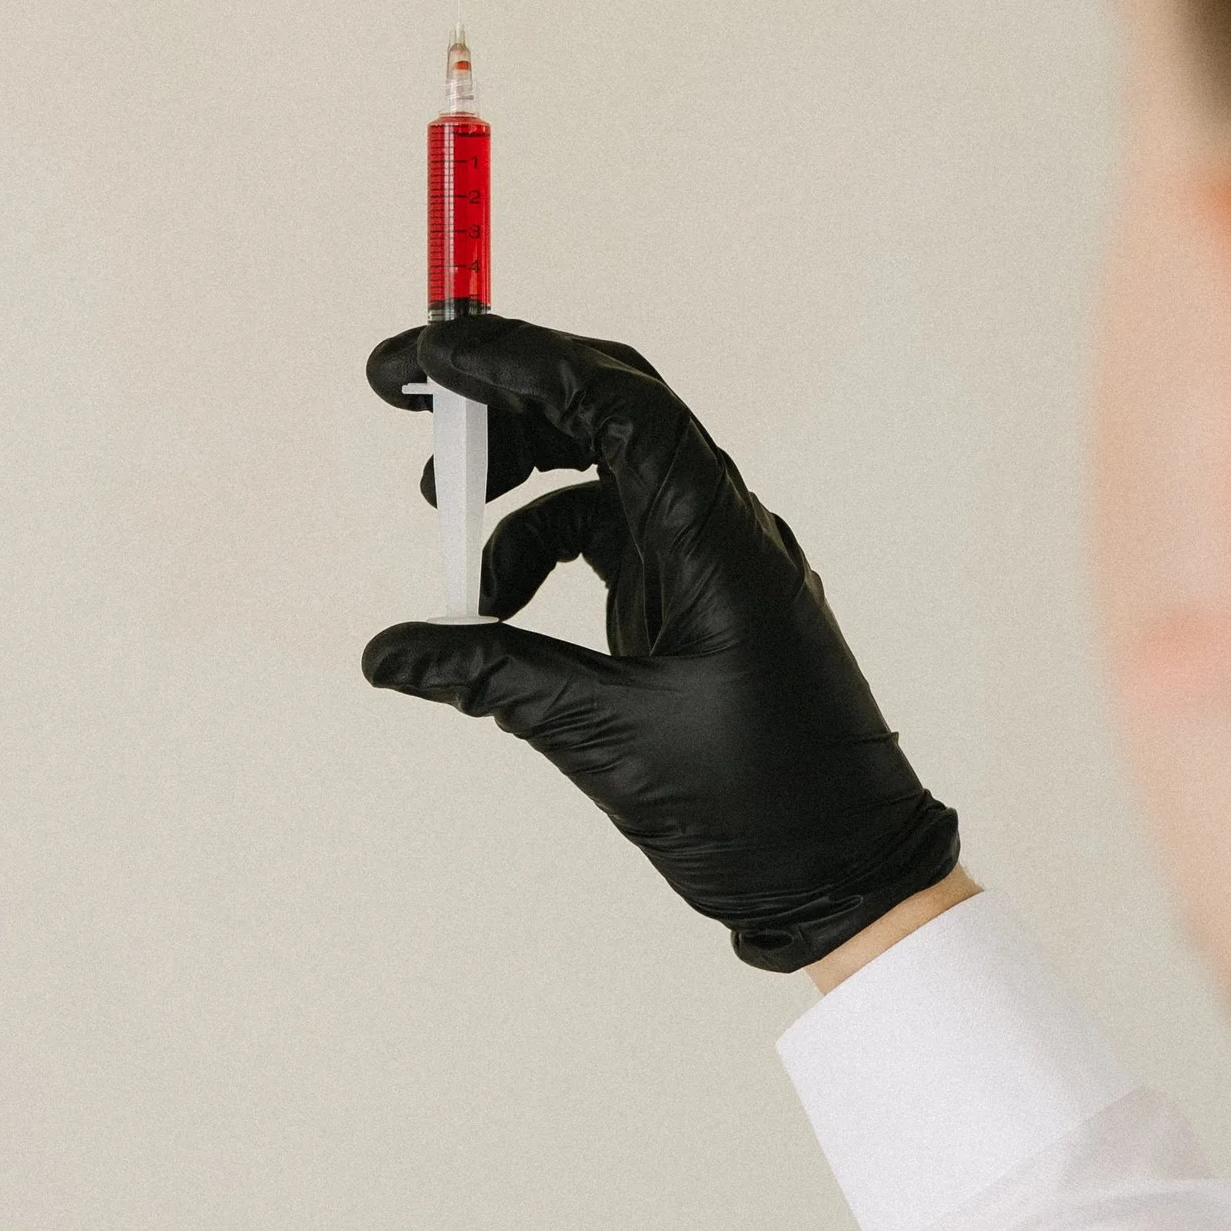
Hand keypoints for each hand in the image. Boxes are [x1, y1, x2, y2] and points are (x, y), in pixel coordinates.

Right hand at [362, 314, 959, 972]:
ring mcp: (710, 560)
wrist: (844, 876)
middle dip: (503, 393)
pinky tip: (494, 607)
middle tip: (407, 393)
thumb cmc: (759, 809)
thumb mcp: (606, 737)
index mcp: (717, 540)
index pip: (613, 401)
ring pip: (600, 471)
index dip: (517, 359)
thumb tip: (386, 652)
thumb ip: (492, 677)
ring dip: (515, 482)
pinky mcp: (695, 600)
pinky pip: (606, 536)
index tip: (429, 355)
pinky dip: (540, 550)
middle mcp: (721, 527)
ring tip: (441, 521)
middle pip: (604, 409)